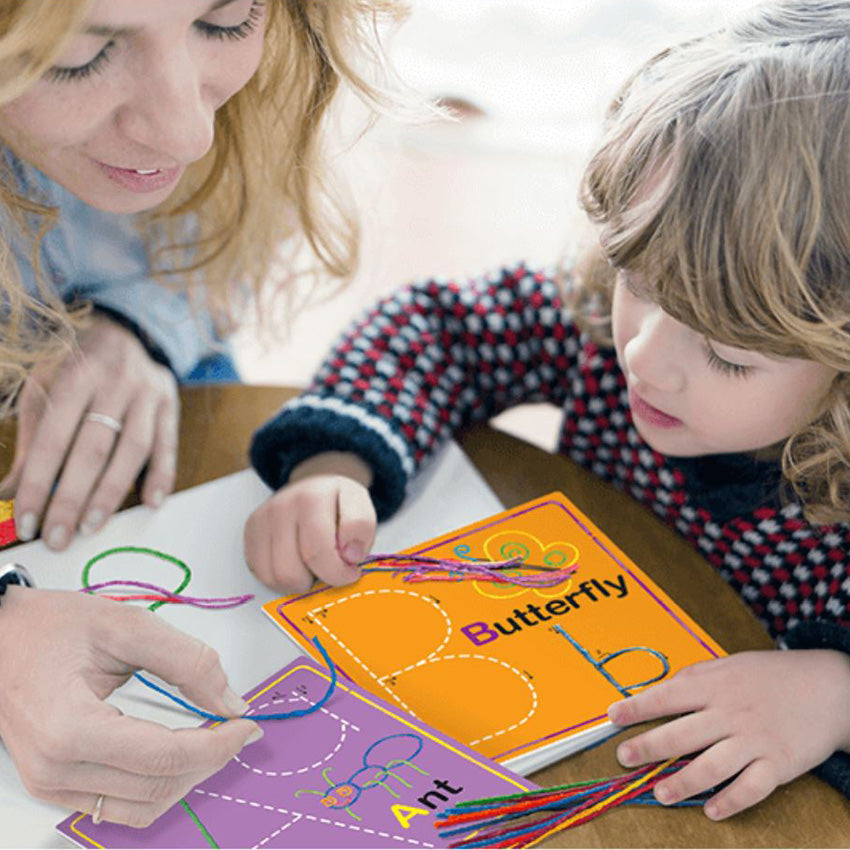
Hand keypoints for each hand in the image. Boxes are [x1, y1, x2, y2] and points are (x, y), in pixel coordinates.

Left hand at [0, 312, 178, 549]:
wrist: (127, 330)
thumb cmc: (77, 364)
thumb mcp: (44, 390)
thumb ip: (30, 442)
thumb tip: (9, 494)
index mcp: (75, 375)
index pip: (53, 438)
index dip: (39, 483)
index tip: (27, 520)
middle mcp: (115, 383)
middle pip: (93, 449)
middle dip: (73, 498)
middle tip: (59, 537)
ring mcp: (148, 395)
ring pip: (132, 450)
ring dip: (112, 493)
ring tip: (92, 527)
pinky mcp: (171, 406)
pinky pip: (167, 445)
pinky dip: (161, 476)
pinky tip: (151, 503)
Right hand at [0, 586, 260, 827]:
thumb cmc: (51, 625)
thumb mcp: (128, 626)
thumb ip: (188, 662)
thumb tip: (231, 702)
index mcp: (69, 728)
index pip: (164, 758)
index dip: (217, 745)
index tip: (247, 724)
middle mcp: (54, 769)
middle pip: (157, 787)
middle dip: (210, 760)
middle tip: (237, 726)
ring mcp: (49, 784)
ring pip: (141, 808)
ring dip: (187, 778)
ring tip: (212, 739)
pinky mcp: (53, 785)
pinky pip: (117, 806)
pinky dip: (158, 785)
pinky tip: (179, 752)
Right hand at [244, 451, 375, 592]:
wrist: (314, 487)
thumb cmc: (338, 504)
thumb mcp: (361, 507)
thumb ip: (361, 528)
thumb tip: (349, 556)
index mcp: (312, 498)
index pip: (318, 552)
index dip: (339, 573)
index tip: (351, 570)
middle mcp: (281, 506)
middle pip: (292, 571)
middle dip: (317, 580)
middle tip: (332, 570)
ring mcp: (262, 519)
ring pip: (276, 577)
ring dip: (300, 583)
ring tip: (315, 567)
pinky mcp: (251, 532)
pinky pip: (262, 575)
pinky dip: (282, 581)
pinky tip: (298, 566)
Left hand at [608, 649, 849, 819]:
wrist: (830, 688)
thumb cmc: (771, 676)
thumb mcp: (730, 665)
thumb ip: (695, 678)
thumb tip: (660, 690)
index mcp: (715, 684)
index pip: (668, 696)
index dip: (637, 707)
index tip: (612, 717)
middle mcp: (731, 712)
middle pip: (682, 734)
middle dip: (649, 747)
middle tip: (624, 757)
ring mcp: (755, 739)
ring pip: (712, 765)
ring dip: (682, 781)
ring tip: (659, 792)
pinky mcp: (779, 764)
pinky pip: (751, 787)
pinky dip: (730, 801)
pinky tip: (710, 809)